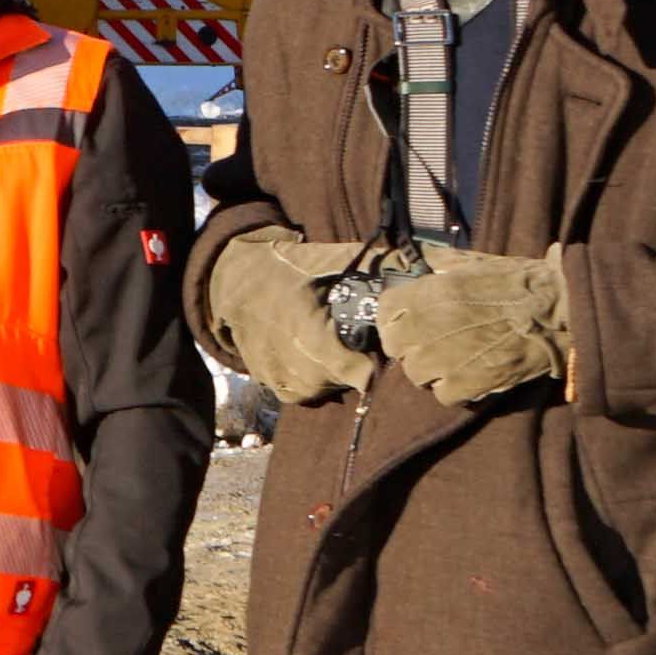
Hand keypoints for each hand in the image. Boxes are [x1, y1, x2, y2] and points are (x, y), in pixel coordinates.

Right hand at [202, 229, 378, 402]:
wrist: (235, 278)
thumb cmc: (288, 267)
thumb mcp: (327, 260)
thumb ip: (373, 265)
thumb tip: (420, 266)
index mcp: (302, 323)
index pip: (347, 366)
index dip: (367, 367)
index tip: (379, 357)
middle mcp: (285, 355)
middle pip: (335, 380)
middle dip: (354, 369)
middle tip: (363, 349)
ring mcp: (273, 371)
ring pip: (318, 390)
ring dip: (335, 378)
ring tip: (340, 354)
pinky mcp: (265, 379)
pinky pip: (299, 394)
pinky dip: (314, 383)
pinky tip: (319, 362)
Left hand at [373, 249, 569, 405]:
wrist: (561, 306)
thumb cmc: (522, 281)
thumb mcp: (476, 263)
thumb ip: (444, 265)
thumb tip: (425, 263)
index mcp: (432, 291)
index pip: (385, 310)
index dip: (393, 320)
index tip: (404, 324)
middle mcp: (432, 323)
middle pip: (396, 347)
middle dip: (409, 348)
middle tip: (429, 347)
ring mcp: (449, 355)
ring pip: (416, 374)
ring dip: (430, 372)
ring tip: (451, 364)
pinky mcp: (472, 381)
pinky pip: (443, 395)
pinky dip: (454, 391)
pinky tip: (469, 378)